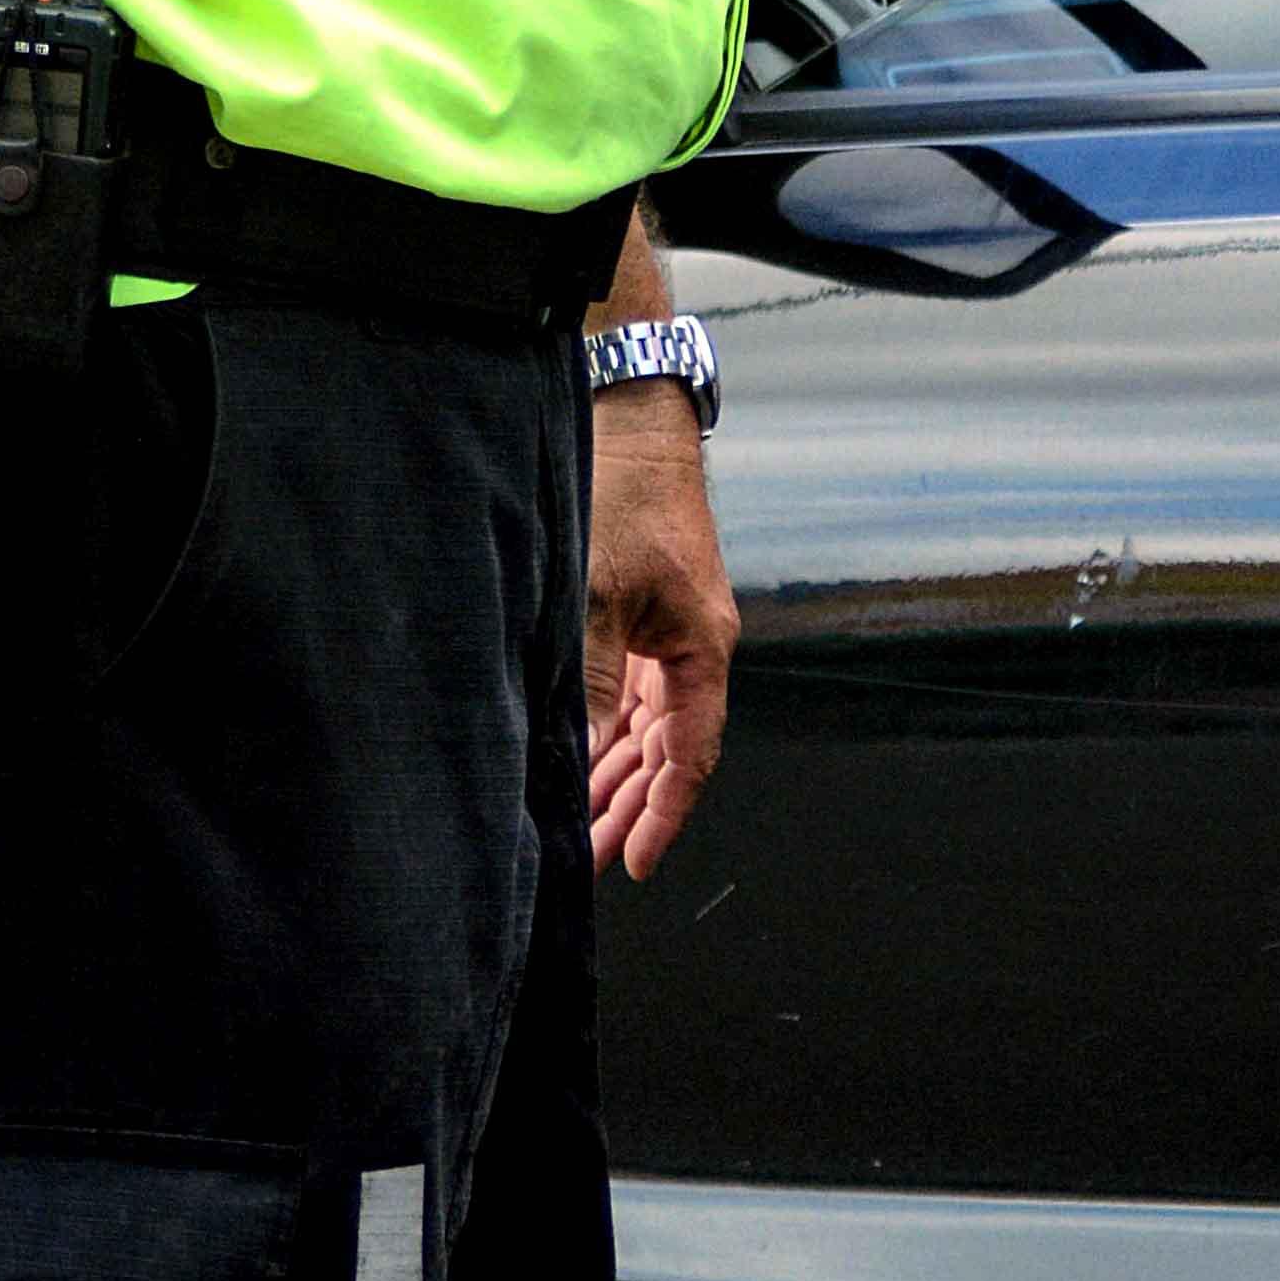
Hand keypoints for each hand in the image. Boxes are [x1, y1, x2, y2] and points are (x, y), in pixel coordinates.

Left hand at [584, 395, 736, 880]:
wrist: (628, 419)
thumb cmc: (626, 495)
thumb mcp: (598, 596)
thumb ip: (591, 682)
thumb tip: (578, 756)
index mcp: (702, 645)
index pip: (690, 753)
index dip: (663, 812)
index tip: (636, 861)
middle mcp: (691, 644)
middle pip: (668, 747)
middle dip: (632, 806)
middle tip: (594, 858)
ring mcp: (667, 629)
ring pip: (646, 724)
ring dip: (617, 773)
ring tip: (584, 824)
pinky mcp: (641, 611)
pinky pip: (630, 690)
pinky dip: (607, 729)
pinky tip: (581, 757)